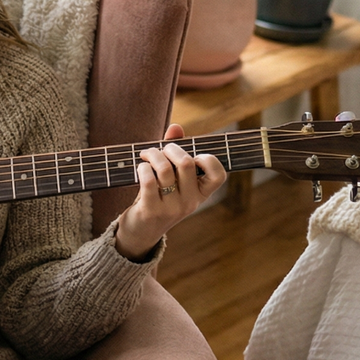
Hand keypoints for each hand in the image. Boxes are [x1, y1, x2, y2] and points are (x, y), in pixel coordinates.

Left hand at [114, 124, 225, 258]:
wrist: (140, 232)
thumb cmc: (158, 198)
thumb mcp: (171, 179)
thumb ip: (175, 153)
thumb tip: (176, 127)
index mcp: (201, 194)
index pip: (219, 174)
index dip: (208, 159)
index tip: (192, 155)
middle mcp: (190, 202)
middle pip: (186, 163)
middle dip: (170, 148)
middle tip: (159, 149)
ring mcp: (172, 208)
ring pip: (165, 169)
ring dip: (152, 155)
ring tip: (145, 155)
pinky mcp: (152, 210)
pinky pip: (149, 180)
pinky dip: (142, 168)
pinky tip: (140, 167)